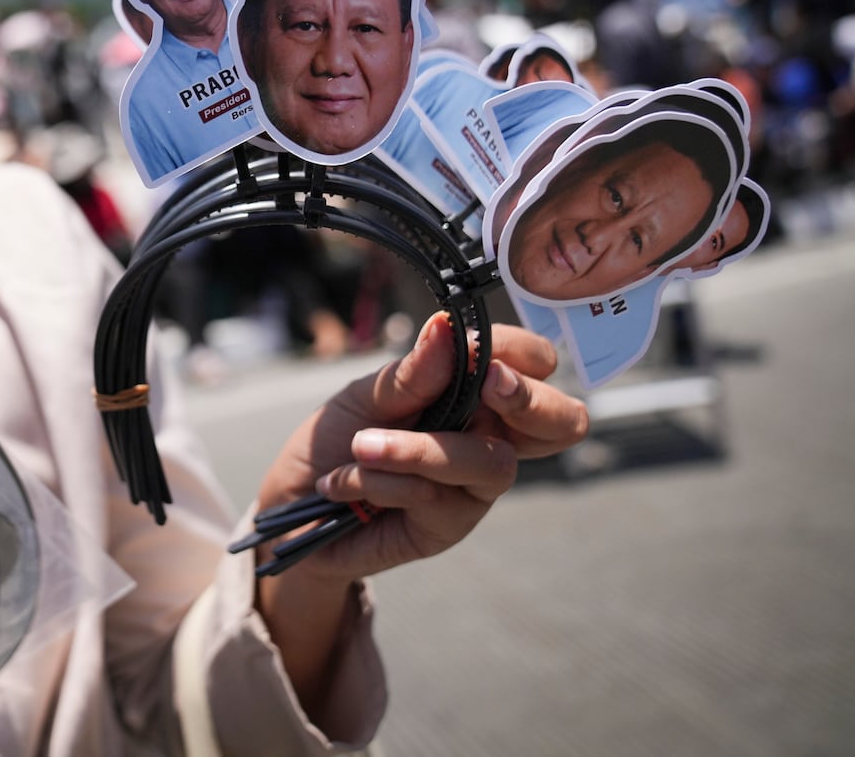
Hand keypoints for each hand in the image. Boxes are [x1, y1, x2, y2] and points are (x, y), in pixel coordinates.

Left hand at [251, 312, 587, 728]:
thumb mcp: (364, 396)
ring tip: (359, 446)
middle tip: (488, 381)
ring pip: (491, 460)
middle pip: (562, 422)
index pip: (533, 364)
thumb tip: (448, 328)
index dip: (524, 354)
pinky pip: (434, 496)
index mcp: (475, 392)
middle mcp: (488, 435)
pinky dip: (380, 480)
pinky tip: (341, 482)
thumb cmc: (334, 440)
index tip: (485, 351)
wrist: (291, 506)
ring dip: (420, 448)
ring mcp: (473, 485)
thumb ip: (411, 373)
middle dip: (533, 400)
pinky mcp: (448, 526)